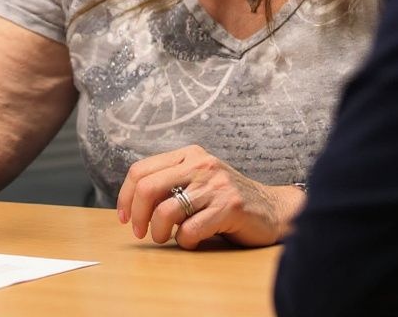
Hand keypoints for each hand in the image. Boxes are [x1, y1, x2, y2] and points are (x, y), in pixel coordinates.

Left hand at [115, 145, 303, 248]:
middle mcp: (200, 164)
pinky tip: (191, 241)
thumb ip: (169, 183)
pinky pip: (191, 230)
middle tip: (140, 232)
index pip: (141, 170)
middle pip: (148, 187)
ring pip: (167, 210)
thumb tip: (131, 203)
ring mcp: (216, 185)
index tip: (124, 217)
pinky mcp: (229, 206)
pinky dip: (184, 241)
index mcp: (188, 155)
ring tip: (164, 238)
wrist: (273, 209)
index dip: (125, 196)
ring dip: (159, 232)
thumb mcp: (197, 181)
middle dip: (138, 215)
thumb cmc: (226, 200)